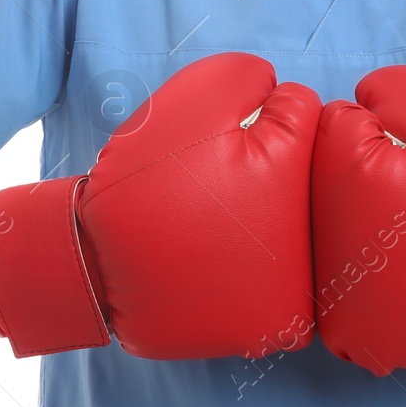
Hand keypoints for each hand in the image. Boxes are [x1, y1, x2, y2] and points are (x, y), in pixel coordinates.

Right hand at [0, 52, 320, 358]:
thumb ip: (244, 79)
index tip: (221, 138)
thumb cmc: (144, 179)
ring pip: (295, 223)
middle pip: (307, 173)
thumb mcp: (188, 103)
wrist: (94, 265)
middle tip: (214, 184)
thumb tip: (280, 90)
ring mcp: (294, 295)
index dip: (258, 113)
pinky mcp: (269, 328)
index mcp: (297, 178)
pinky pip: (273, 275)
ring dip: (263, 216)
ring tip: (210, 222)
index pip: (304, 114)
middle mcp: (311, 246)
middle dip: (269, 165)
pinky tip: (211, 259)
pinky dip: (247, 262)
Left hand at [311, 65, 405, 375]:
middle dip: (364, 178)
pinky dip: (373, 276)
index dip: (381, 130)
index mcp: (351, 186)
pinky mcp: (365, 344)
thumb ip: (386, 90)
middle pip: (321, 187)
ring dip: (363, 227)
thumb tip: (350, 108)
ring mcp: (347, 311)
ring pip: (329, 239)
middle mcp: (333, 256)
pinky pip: (346, 292)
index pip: (333, 130)